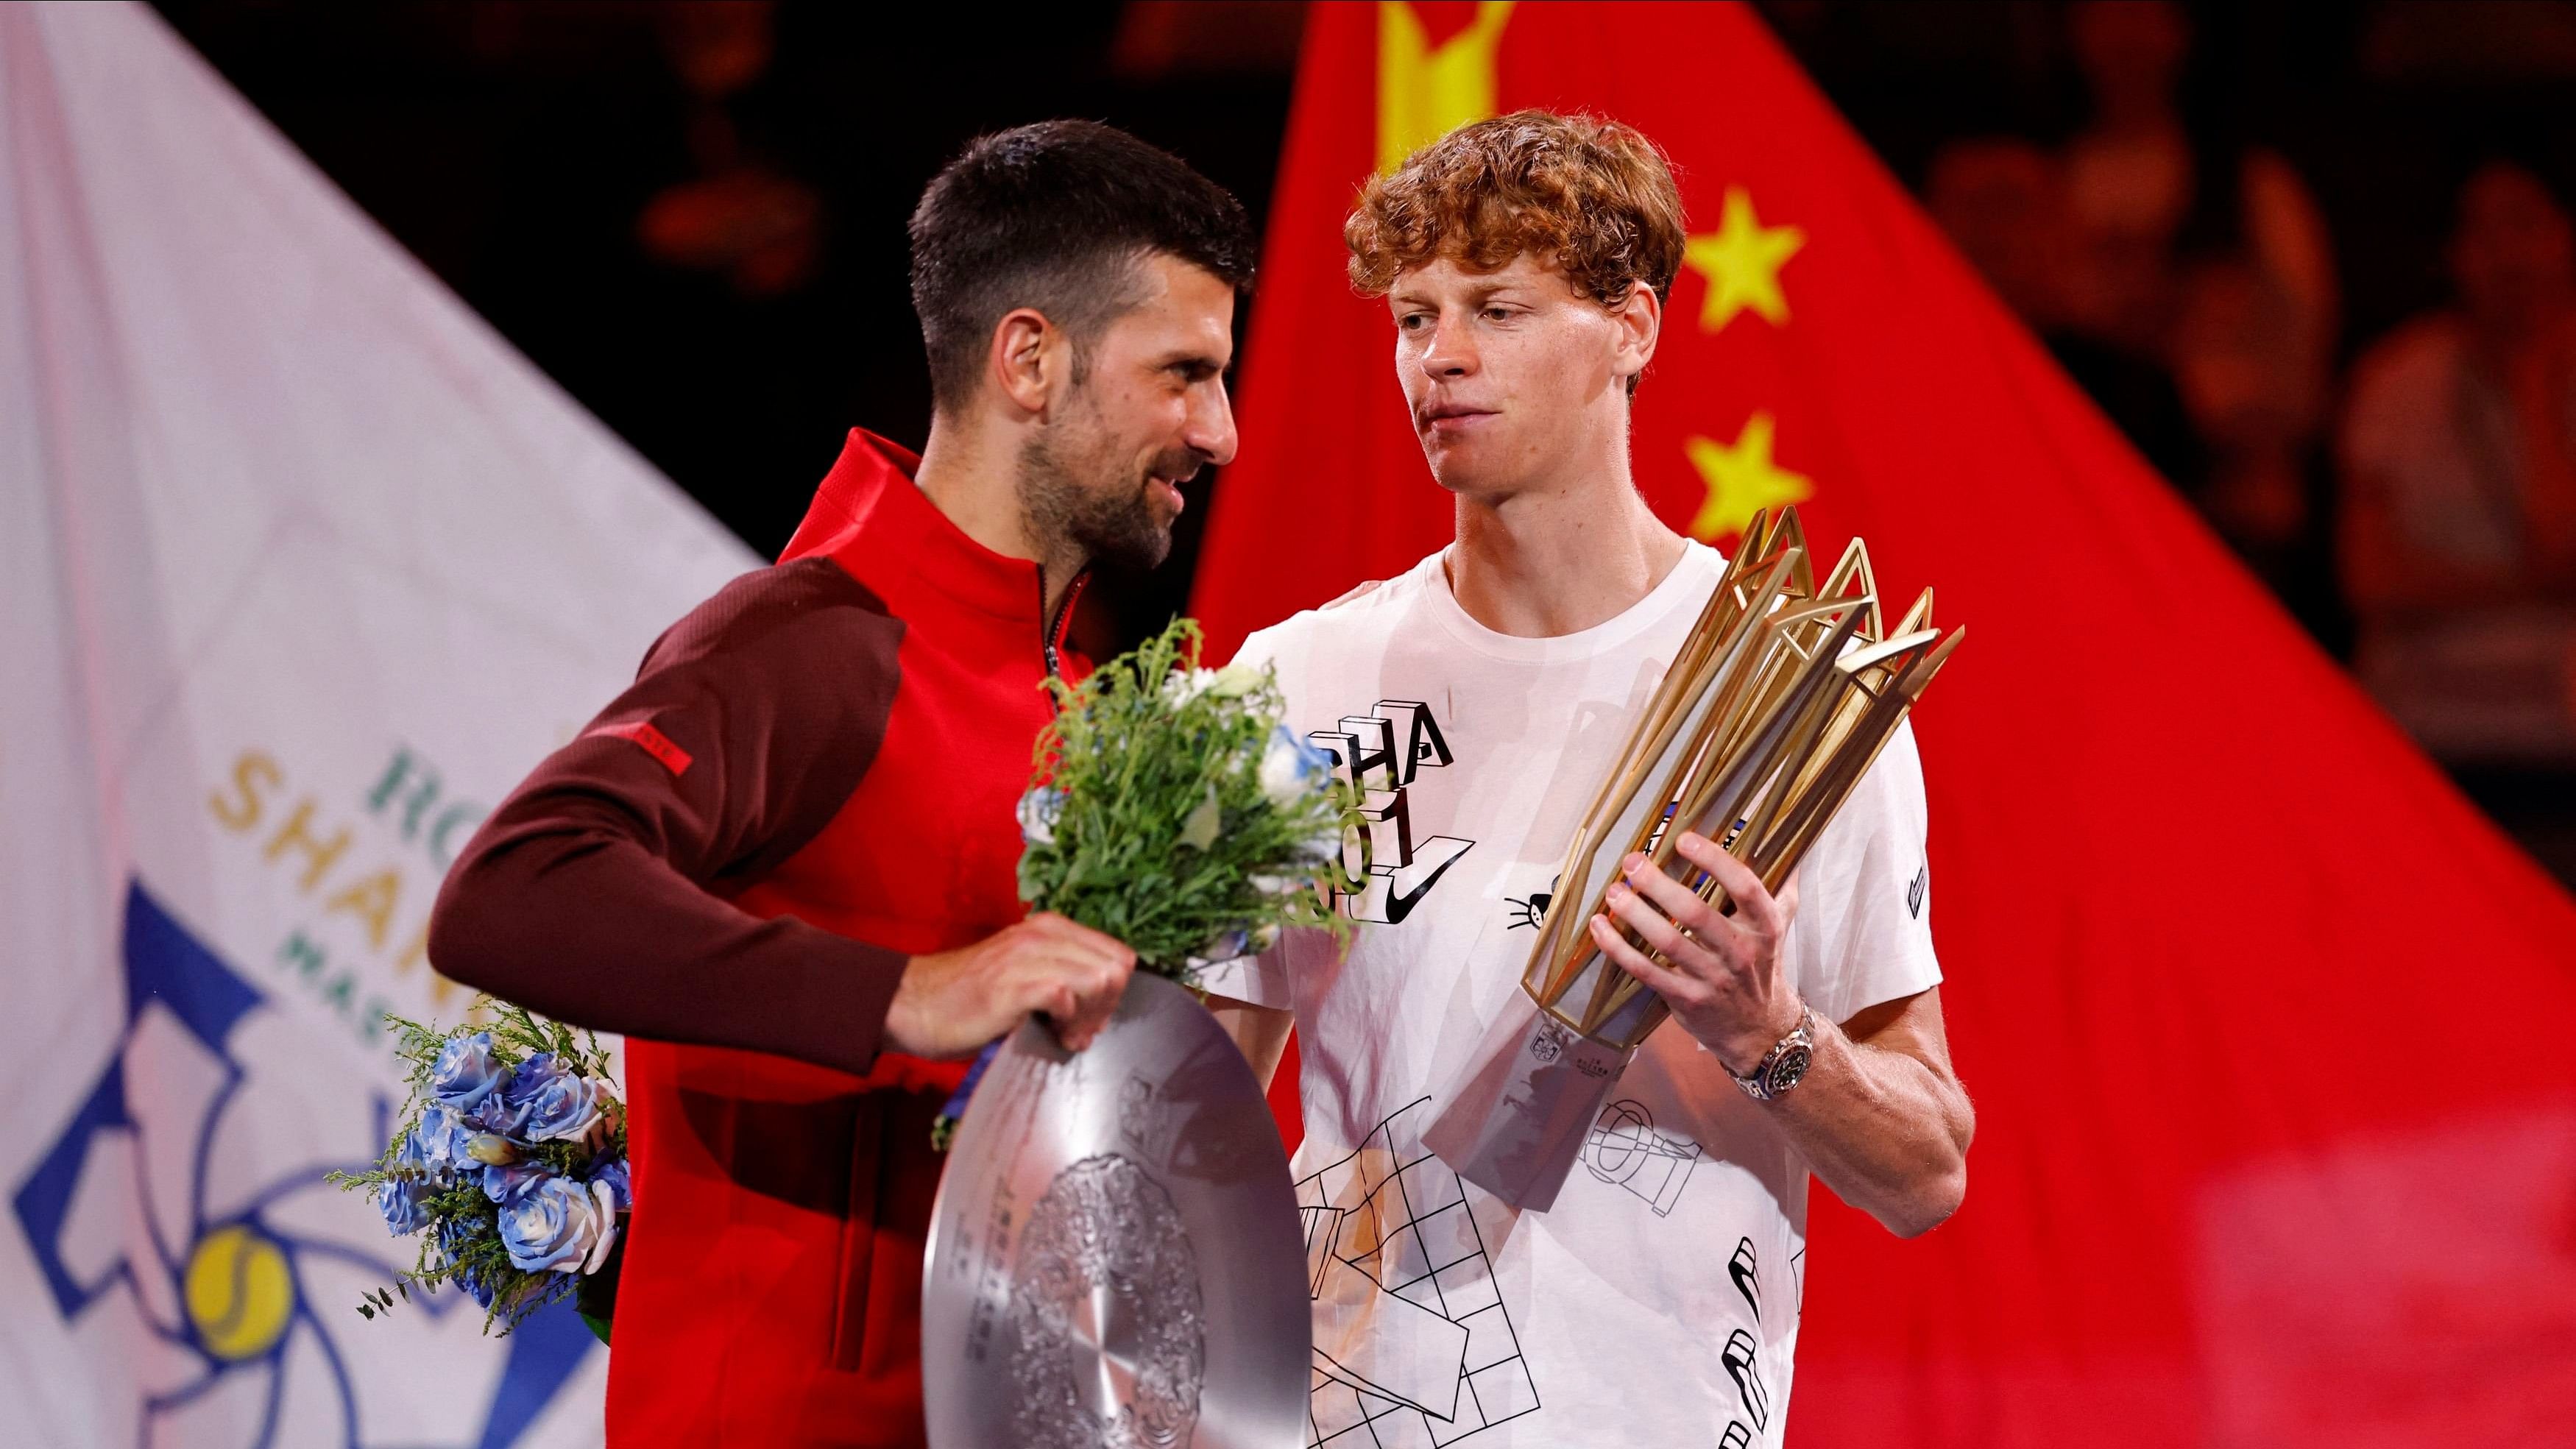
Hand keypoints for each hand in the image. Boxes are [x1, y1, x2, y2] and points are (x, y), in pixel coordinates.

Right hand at [884, 913, 1136, 1058]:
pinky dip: (1068, 1024)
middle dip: (1107, 1007)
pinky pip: (1065, 997)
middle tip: (1082, 1031)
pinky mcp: (1011, 987)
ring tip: (1068, 1036)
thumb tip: (1104, 1003)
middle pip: (1115, 968)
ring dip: (1090, 1018)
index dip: (1114, 990)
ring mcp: (1026, 959)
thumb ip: (1063, 974)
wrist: (915, 1004)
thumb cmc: (970, 995)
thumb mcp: (1024, 970)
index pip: (1117, 954)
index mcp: (1050, 928)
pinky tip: (1054, 1037)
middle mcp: (1041, 936)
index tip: (1092, 1016)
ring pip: (1098, 980)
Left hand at [1587, 832, 1803, 1075]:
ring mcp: (1713, 979)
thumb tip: (1781, 841)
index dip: (1714, 861)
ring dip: (1635, 913)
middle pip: (1696, 913)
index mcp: (1765, 927)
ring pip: (1667, 942)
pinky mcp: (1686, 999)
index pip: (1745, 887)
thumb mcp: (1780, 926)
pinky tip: (1600, 927)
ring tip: (1614, 891)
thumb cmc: (1762, 966)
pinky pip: (1646, 971)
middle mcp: (1741, 952)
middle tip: (1632, 863)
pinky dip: (1619, 949)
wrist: (1760, 1030)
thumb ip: (1779, 885)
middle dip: (1659, 884)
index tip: (1684, 840)